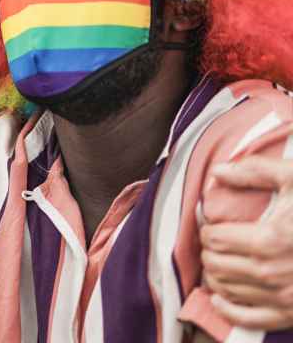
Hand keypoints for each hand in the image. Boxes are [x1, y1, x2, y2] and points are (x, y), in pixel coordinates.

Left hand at [200, 156, 292, 329]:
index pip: (214, 238)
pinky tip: (218, 298)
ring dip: (214, 274)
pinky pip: (248, 320)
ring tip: (214, 261)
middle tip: (210, 240)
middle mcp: (272, 273)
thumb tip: (218, 170)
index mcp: (269, 239)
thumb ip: (255, 171)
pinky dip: (227, 310)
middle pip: (216, 264)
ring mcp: (283, 298)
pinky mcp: (292, 315)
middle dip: (207, 250)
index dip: (205, 228)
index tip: (209, 222)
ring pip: (226, 289)